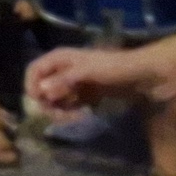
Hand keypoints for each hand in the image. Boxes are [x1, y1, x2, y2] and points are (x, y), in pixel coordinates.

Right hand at [24, 42, 153, 115]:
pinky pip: (70, 105)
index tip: (38, 103)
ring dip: (59, 110)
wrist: (143, 74)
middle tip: (59, 116)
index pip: (34, 70)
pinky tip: (81, 115)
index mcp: (60, 58)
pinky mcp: (86, 94)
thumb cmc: (114, 67)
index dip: (31, 86)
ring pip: (55, 98)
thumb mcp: (87, 72)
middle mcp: (64, 69)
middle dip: (47, 103)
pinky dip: (71, 112)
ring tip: (73, 117)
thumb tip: (41, 92)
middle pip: (42, 87)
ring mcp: (75, 83)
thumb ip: (63, 81)